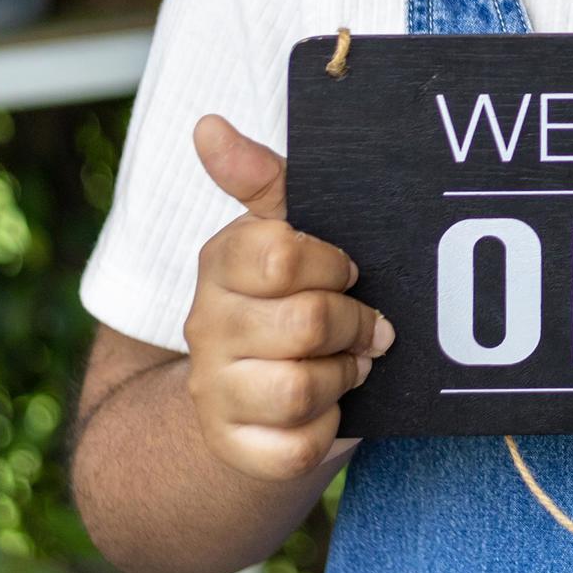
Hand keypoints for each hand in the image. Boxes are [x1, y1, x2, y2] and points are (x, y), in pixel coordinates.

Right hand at [183, 113, 391, 482]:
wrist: (253, 397)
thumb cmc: (288, 296)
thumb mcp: (283, 230)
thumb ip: (259, 177)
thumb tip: (208, 125)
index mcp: (221, 263)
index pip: (279, 253)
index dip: (332, 263)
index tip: (349, 269)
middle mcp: (206, 326)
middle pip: (306, 323)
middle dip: (355, 324)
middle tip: (366, 325)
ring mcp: (214, 390)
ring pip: (302, 387)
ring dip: (345, 376)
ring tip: (349, 364)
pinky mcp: (235, 447)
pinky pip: (298, 444)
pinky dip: (328, 428)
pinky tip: (327, 407)